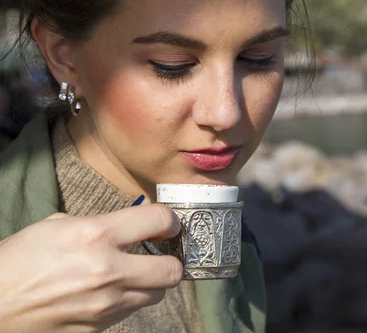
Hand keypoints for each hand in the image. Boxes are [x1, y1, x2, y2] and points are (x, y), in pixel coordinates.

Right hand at [0, 204, 181, 332]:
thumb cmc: (18, 261)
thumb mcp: (56, 226)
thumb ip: (100, 223)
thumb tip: (129, 226)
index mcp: (96, 235)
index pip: (159, 220)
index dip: (170, 220)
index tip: (168, 224)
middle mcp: (108, 270)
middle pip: (172, 270)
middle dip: (172, 259)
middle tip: (162, 253)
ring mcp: (105, 303)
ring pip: (157, 294)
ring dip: (152, 282)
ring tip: (135, 273)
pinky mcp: (99, 327)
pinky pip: (131, 310)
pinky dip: (129, 299)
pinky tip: (111, 291)